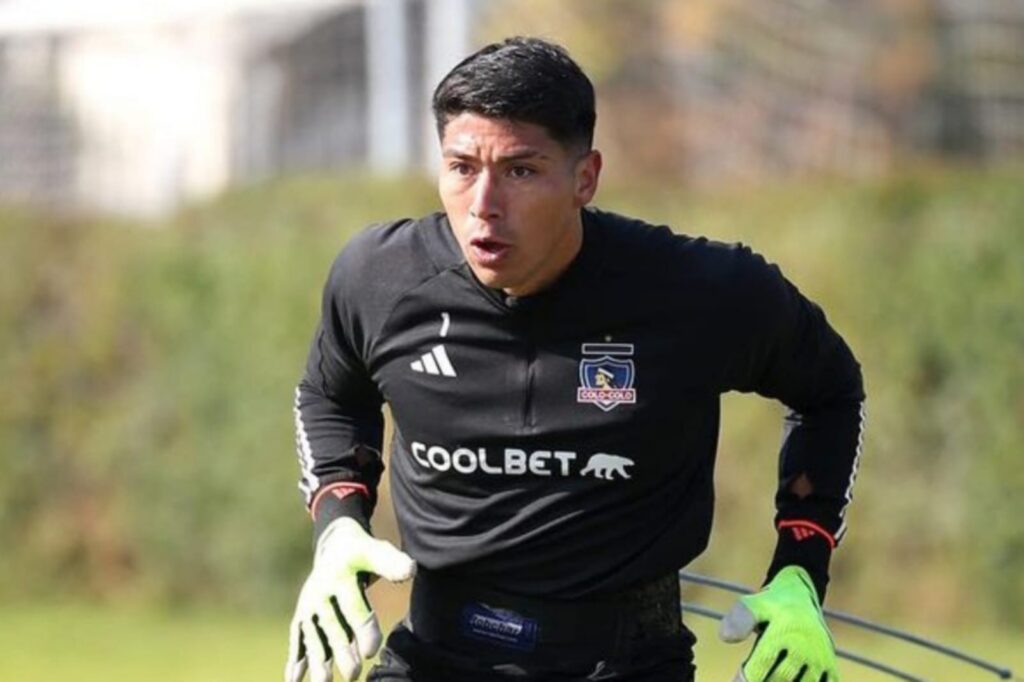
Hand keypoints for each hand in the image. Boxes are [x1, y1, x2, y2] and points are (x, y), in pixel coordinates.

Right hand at [285, 518, 415, 681]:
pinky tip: (292, 680)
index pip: (354, 606)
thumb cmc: (363, 552)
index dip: (363, 628)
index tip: (371, 652)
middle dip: (342, 651)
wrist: (334, 544)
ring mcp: (308, 606)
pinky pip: (297, 639)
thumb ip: (391, 563)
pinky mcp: (301, 616)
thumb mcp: (376, 551)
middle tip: (354, 674)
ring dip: (318, 660)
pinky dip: (295, 660)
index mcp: (340, 576)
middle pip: (333, 626)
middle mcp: (320, 592)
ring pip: (313, 637)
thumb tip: (410, 570)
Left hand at [719, 565, 837, 681]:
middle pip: (780, 680)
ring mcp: (820, 660)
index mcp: (784, 633)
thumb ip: (740, 619)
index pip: (761, 666)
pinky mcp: (830, 668)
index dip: (747, 679)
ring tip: (770, 678)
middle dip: (765, 681)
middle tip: (751, 678)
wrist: (803, 595)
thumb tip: (724, 637)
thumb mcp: (753, 604)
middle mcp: (804, 648)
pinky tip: (794, 680)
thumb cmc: (772, 604)